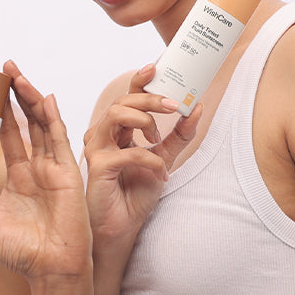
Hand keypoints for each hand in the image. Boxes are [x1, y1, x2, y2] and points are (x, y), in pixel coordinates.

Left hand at [0, 60, 90, 281]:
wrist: (50, 269)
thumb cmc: (20, 254)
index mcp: (17, 177)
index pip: (6, 136)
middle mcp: (36, 167)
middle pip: (26, 121)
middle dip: (14, 94)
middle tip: (0, 70)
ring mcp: (52, 168)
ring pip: (42, 123)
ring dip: (29, 96)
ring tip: (16, 74)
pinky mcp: (66, 172)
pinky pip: (60, 138)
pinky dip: (53, 117)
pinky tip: (46, 97)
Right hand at [82, 64, 201, 247]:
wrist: (123, 227)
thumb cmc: (135, 194)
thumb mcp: (164, 159)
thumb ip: (178, 135)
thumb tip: (197, 107)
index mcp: (117, 130)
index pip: (127, 98)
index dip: (139, 80)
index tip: (156, 67)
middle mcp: (103, 135)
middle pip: (123, 102)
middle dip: (150, 100)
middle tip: (174, 105)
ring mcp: (97, 148)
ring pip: (115, 115)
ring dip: (144, 120)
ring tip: (157, 138)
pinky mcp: (97, 166)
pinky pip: (126, 151)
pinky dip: (148, 159)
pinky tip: (160, 172)